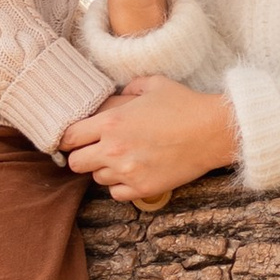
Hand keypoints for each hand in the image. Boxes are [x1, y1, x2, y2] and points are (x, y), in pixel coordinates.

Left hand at [58, 77, 237, 208]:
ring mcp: (127, 172)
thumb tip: (117, 96)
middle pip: (75, 163)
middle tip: (95, 151)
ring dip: (103, 170)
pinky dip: (120, 186)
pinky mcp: (142, 188)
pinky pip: (115, 194)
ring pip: (96, 179)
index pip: (69, 137)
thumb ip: (128, 90)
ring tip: (122, 159)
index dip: (67, 139)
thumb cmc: (184, 105)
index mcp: (111, 122)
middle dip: (82, 156)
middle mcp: (113, 149)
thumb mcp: (153, 85)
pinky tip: (132, 173)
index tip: (72, 139)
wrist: (213, 132)